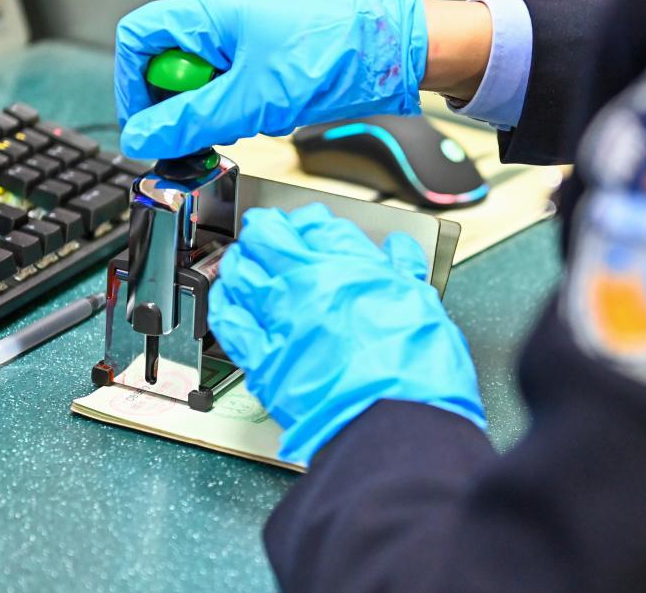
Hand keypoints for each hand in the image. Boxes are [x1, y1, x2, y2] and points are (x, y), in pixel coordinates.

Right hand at [115, 0, 427, 158]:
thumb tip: (145, 138)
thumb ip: (191, 122)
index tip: (146, 126)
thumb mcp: (251, 101)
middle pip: (175, 62)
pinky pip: (243, 80)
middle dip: (184, 102)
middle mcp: (230, 14)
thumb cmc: (336, 58)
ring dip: (221, 106)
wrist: (396, 54)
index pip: (140, 40)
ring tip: (251, 118)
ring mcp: (256, 30)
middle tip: (201, 131)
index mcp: (214, 11)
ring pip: (211, 77)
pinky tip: (273, 111)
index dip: (134, 87)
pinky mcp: (279, 51)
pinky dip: (248, 103)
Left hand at [208, 203, 485, 463]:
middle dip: (266, 231)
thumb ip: (403, 272)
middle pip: (269, 238)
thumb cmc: (415, 370)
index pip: (315, 225)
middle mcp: (308, 285)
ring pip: (240, 272)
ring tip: (242, 261)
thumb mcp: (422, 306)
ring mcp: (279, 319)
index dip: (309, 222)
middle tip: (268, 235)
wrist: (394, 423)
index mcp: (349, 267)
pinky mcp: (262, 358)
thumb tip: (399, 252)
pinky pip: (227, 320)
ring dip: (239, 261)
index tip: (309, 228)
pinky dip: (223, 304)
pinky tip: (226, 300)